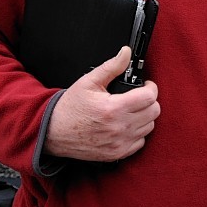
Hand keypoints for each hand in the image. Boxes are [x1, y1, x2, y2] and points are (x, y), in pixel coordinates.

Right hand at [46, 47, 160, 161]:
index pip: (149, 97)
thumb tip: (126, 53)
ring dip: (145, 116)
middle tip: (139, 97)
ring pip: (149, 127)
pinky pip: (140, 142)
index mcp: (113, 108)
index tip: (145, 86)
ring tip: (132, 110)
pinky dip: (138, 133)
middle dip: (149, 101)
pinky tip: (127, 125)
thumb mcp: (88, 82)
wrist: (52, 132)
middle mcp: (119, 127)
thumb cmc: (70, 107)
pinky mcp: (117, 153)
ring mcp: (119, 143)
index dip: (150, 88)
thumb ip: (111, 67)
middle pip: (153, 112)